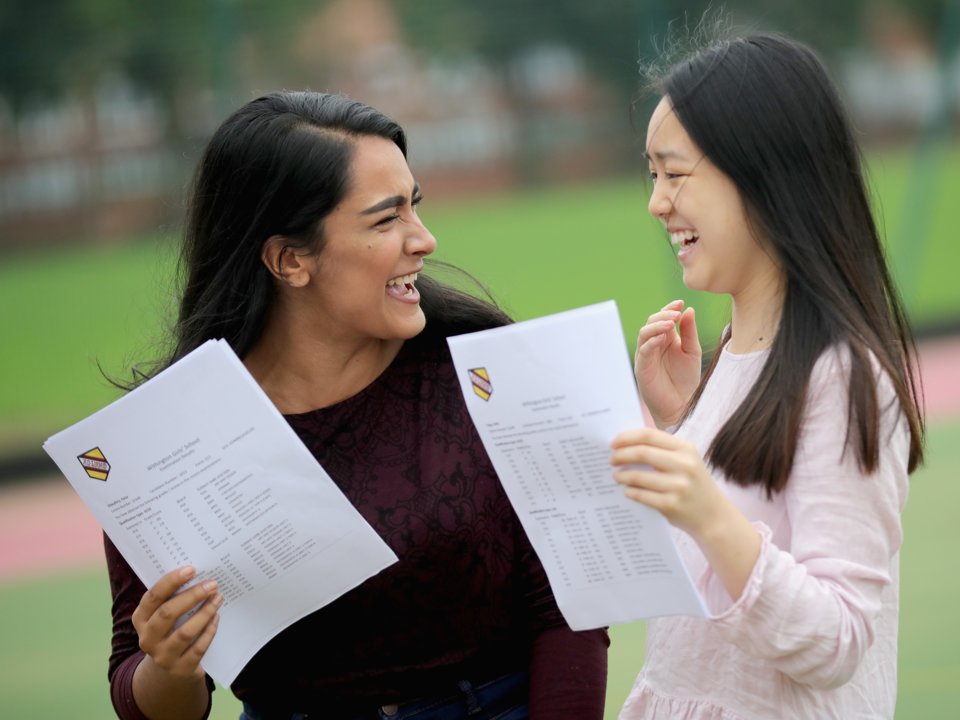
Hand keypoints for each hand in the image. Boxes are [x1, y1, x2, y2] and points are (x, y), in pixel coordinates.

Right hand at [131, 566, 221, 681]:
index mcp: (141, 619)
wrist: (170, 671)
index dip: (171, 581)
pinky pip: (198, 647)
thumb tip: (196, 574)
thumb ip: (172, 598)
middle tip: (212, 584)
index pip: (153, 597)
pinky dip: (209, 631)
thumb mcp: (163, 617)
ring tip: (218, 598)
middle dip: (192, 596)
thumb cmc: (170, 631)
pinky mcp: (181, 668)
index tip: (191, 569)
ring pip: (185, 632)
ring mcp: (163, 656)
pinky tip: (217, 618)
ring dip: (205, 612)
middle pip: (167, 613)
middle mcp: (147, 639)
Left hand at [610, 428, 760, 598]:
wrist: (713, 516)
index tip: (614, 443)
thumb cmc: (693, 484)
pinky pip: (642, 495)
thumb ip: (662, 450)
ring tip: (616, 476)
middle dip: (621, 455)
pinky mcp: (672, 505)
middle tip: (611, 460)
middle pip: (642, 453)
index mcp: (686, 448)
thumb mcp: (686, 461)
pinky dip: (630, 492)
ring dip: (622, 475)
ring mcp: (679, 486)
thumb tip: (626, 443)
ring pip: (639, 476)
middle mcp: (685, 465)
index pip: (649, 435)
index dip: (627, 437)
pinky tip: (627, 490)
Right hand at [634, 300, 700, 427]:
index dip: (669, 309)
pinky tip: (664, 338)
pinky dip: (652, 341)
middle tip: (676, 314)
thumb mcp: (692, 351)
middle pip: (651, 322)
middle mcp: (654, 345)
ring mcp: (646, 356)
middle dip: (663, 315)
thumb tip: (688, 309)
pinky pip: (643, 350)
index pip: (663, 318)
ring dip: (656, 326)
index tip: (680, 302)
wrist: (682, 405)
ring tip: (670, 323)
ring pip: (644, 333)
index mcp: (666, 339)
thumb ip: (689, 332)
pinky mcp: (642, 367)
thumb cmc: (686, 380)